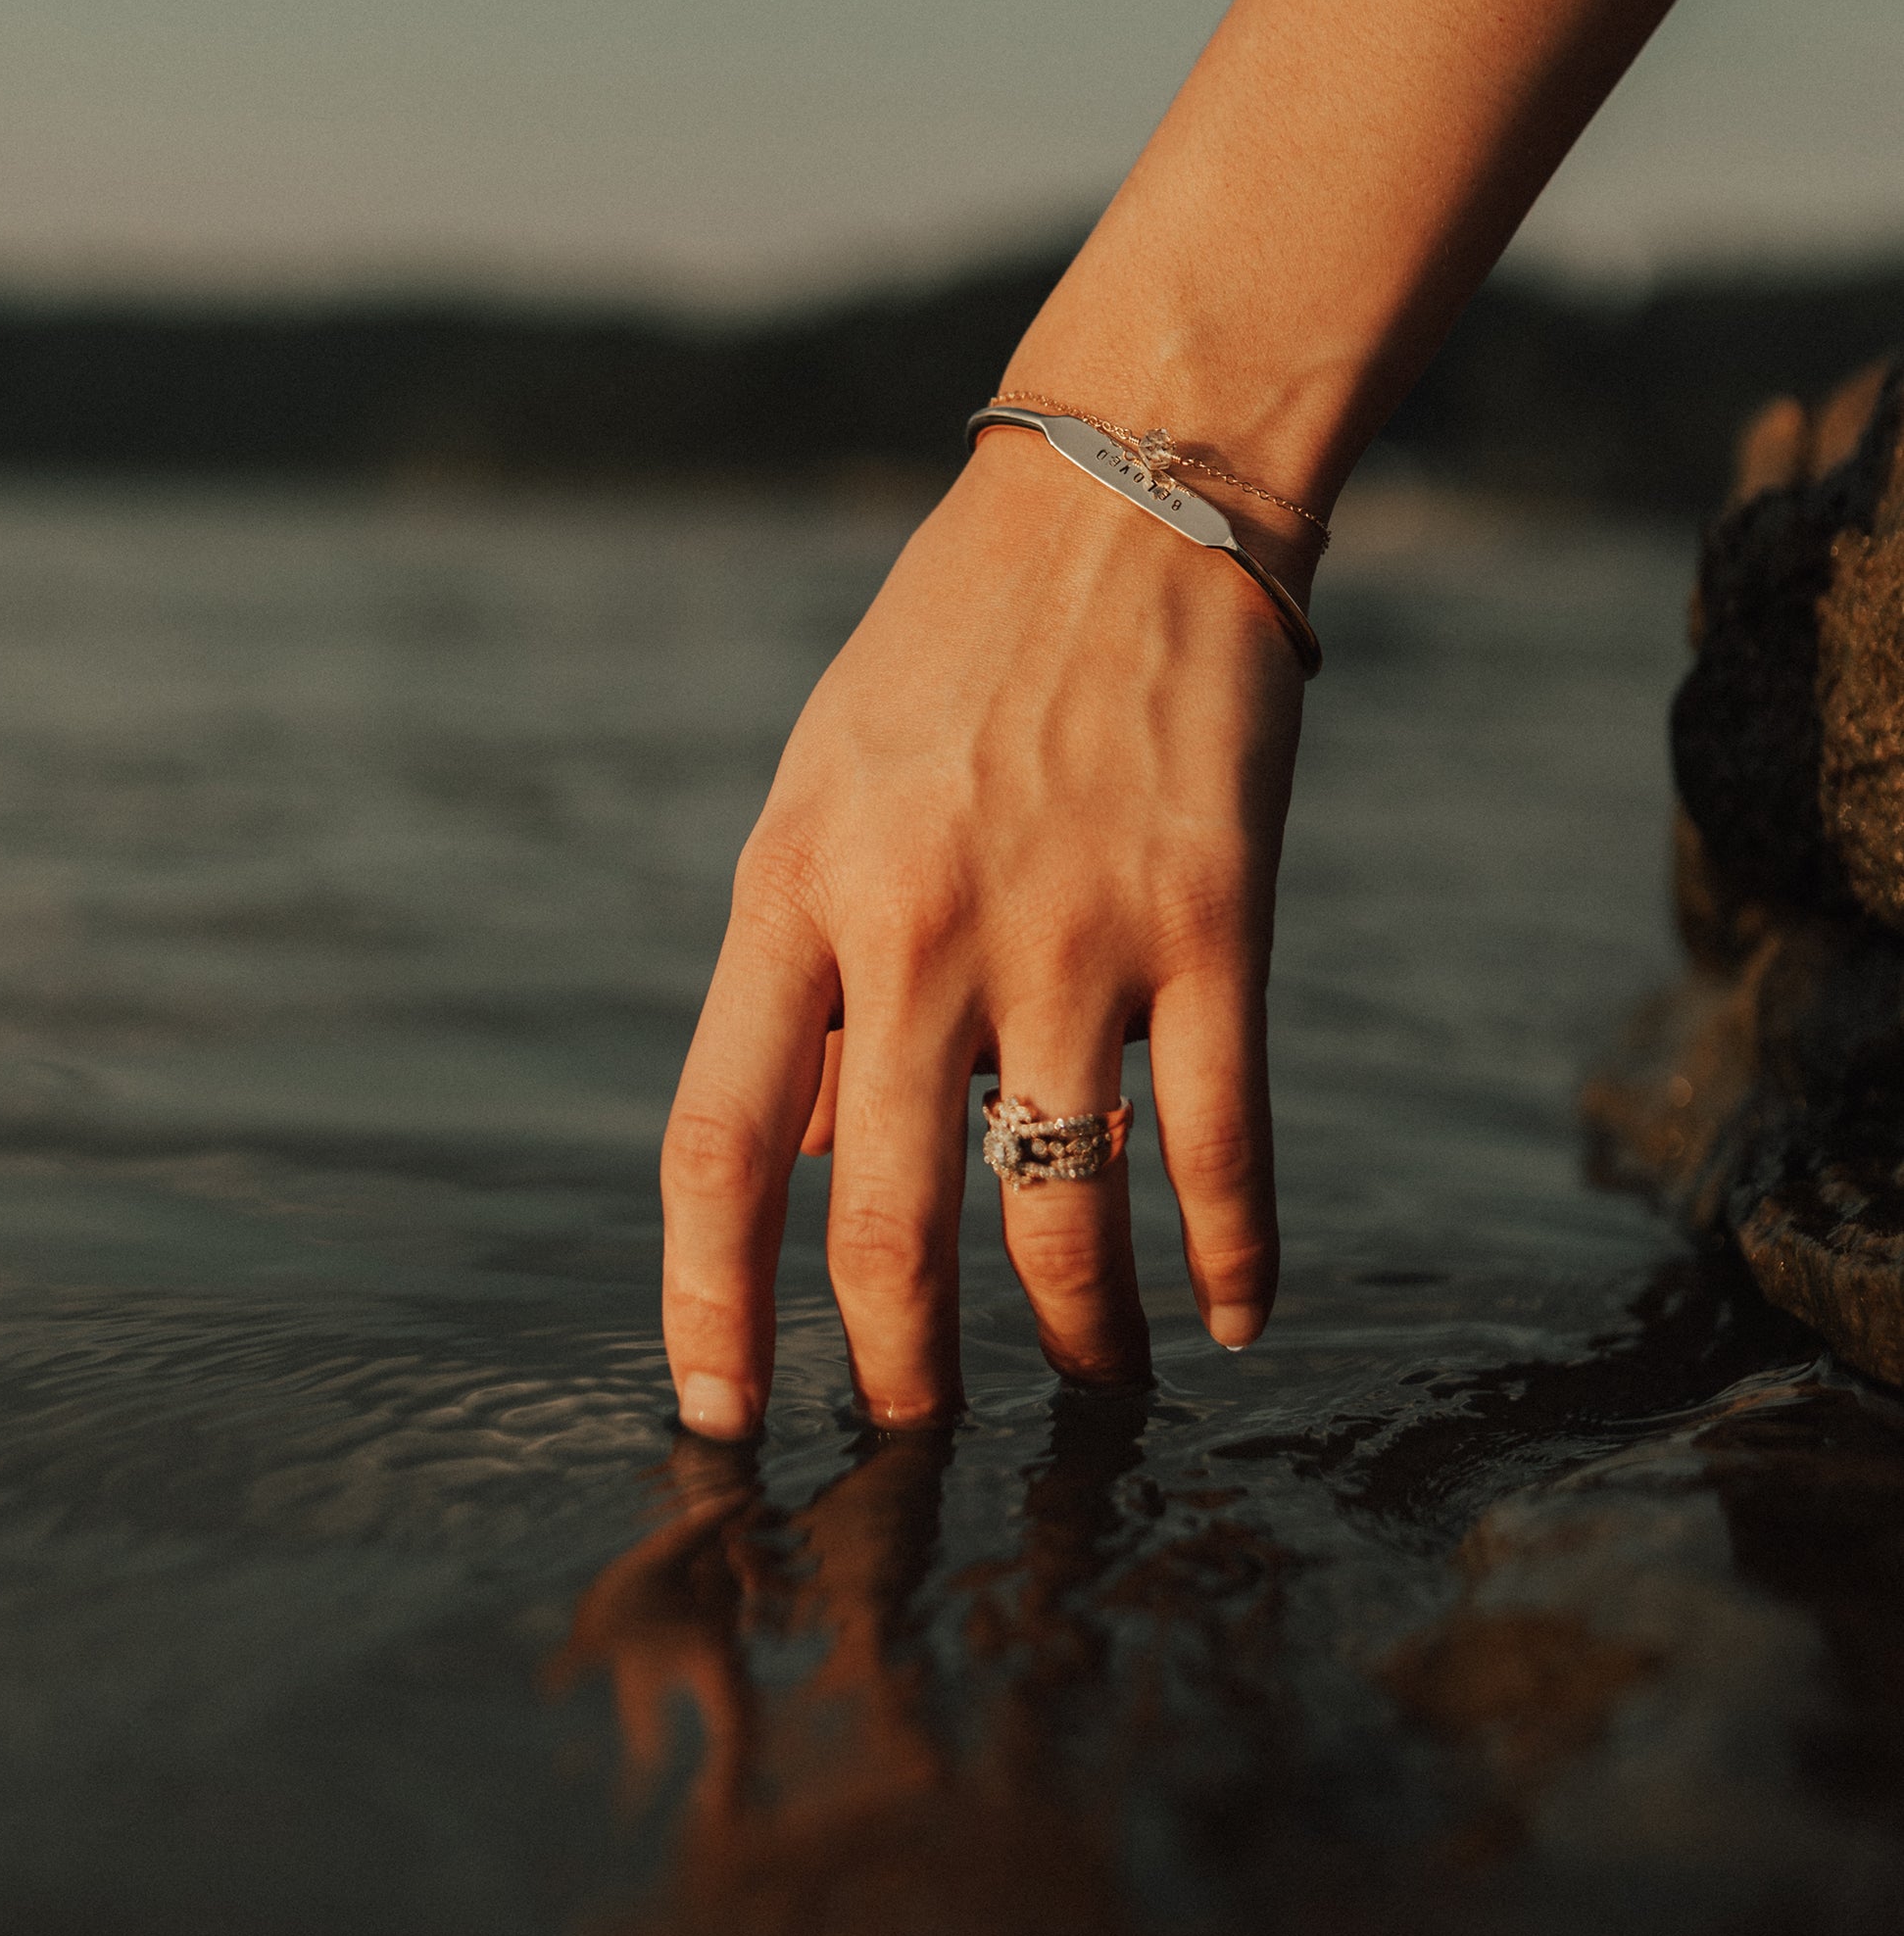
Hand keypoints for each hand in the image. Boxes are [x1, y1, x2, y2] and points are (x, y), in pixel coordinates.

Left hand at [659, 427, 1311, 1436]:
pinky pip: (1219, 1138)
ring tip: (1088, 1387)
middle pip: (891, 1221)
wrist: (1129, 500)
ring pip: (1062, 1207)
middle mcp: (921, 928)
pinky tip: (1229, 1316)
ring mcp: (1075, 929)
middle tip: (911, 1435)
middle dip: (898, 1368)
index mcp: (794, 890)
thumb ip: (812, 984)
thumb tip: (814, 1162)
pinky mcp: (1215, 920)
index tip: (716, 1418)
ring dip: (1073, 1335)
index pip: (720, 1142)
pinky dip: (1228, 1254)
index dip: (707, 1303)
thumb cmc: (951, 657)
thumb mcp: (823, 796)